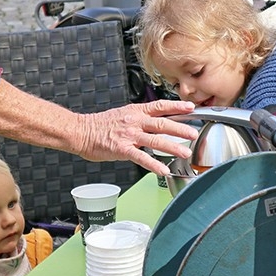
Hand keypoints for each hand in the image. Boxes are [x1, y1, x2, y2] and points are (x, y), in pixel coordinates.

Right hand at [78, 100, 196, 173]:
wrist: (81, 131)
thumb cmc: (101, 125)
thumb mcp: (124, 115)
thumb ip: (141, 119)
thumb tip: (157, 122)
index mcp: (136, 112)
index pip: (160, 106)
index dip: (177, 106)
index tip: (191, 107)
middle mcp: (135, 121)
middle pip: (162, 123)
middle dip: (180, 129)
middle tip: (194, 134)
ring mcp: (129, 135)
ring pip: (155, 140)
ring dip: (172, 147)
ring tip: (185, 152)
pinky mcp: (122, 149)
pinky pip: (141, 157)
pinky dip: (153, 164)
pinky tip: (163, 169)